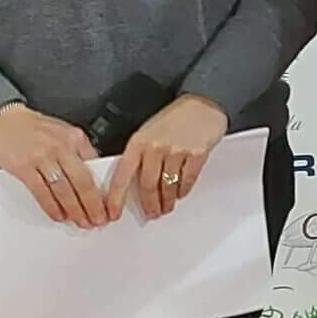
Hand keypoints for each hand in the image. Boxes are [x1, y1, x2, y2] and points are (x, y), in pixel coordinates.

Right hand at [0, 103, 109, 227]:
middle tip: (98, 220)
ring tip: (81, 221)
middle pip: (83, 182)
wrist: (2, 119)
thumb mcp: (63, 132)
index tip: (109, 205)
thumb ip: (79, 151)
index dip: (104, 190)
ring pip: (64, 190)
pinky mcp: (23, 167)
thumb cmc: (33, 127)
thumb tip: (93, 174)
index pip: (97, 168)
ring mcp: (42, 157)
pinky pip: (42, 191)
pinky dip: (52, 206)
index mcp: (76, 138)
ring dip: (74, 210)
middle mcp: (62, 147)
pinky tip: (58, 215)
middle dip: (93, 205)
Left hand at [109, 94, 227, 218]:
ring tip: (166, 206)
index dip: (116, 197)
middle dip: (149, 204)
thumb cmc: (175, 118)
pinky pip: (187, 180)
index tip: (113, 212)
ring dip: (167, 201)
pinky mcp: (197, 154)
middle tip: (151, 213)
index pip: (122, 176)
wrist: (203, 103)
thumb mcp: (148, 132)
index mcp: (138, 142)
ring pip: (168, 186)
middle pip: (148, 186)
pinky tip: (181, 193)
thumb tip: (133, 182)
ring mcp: (176, 151)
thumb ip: (140, 155)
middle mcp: (155, 147)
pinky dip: (183, 190)